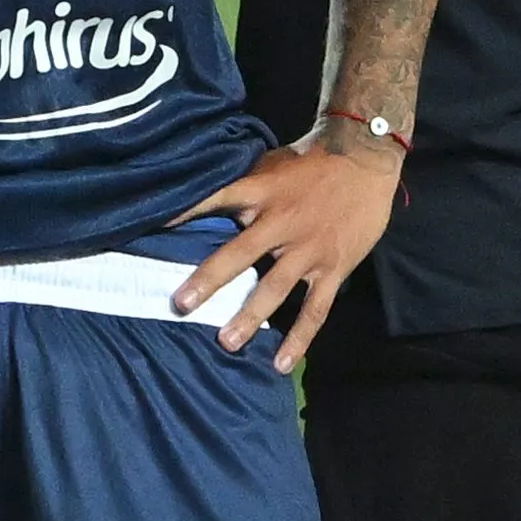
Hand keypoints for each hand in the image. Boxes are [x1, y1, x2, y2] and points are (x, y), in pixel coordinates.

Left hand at [168, 124, 405, 374]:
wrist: (365, 155)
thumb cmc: (312, 159)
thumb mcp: (271, 163)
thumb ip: (244, 185)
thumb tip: (204, 198)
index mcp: (262, 191)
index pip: (217, 199)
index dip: (186, 212)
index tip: (155, 228)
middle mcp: (281, 222)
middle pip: (240, 254)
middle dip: (210, 281)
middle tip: (182, 304)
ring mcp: (308, 249)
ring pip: (275, 288)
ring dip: (250, 316)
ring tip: (226, 342)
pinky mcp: (333, 268)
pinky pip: (315, 309)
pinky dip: (299, 338)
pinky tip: (282, 364)